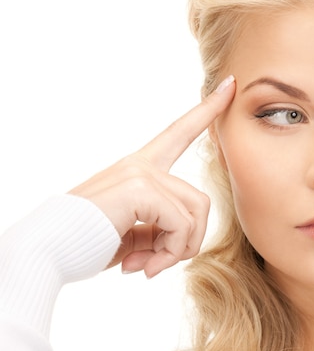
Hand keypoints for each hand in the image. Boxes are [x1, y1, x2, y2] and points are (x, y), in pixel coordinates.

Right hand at [69, 75, 235, 277]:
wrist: (46, 251)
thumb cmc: (85, 243)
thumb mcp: (132, 234)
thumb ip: (160, 230)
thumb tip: (180, 247)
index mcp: (140, 169)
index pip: (179, 132)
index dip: (206, 110)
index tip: (229, 85)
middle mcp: (142, 165)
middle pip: (200, 200)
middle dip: (188, 241)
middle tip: (159, 264)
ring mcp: (141, 173)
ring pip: (196, 213)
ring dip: (178, 250)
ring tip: (149, 265)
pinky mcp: (140, 189)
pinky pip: (181, 225)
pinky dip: (169, 253)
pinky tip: (143, 265)